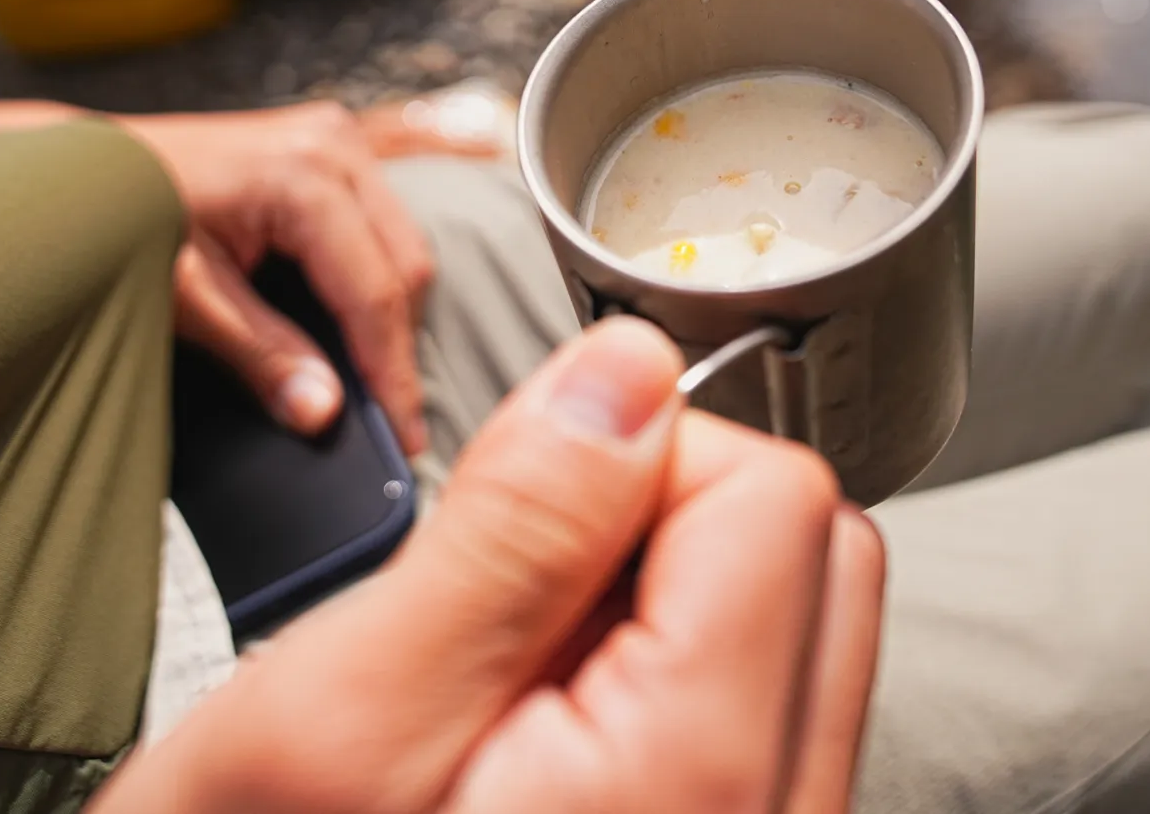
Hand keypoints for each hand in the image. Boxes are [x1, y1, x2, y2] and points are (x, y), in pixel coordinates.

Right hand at [95, 318, 887, 813]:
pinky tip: (535, 734)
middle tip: (507, 601)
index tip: (515, 521)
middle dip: (656, 520)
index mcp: (697, 777)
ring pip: (787, 623)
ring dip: (650, 599)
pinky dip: (652, 677)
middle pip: (808, 550)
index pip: (774, 493)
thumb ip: (513, 531)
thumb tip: (625, 376)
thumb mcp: (341, 715)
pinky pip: (752, 710)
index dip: (631, 461)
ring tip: (507, 685)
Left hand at [118, 100, 495, 452]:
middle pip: (407, 264)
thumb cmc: (120, 219)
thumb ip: (261, 354)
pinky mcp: (330, 146)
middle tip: (391, 420)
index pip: (376, 290)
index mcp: (303, 175)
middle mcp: (332, 144)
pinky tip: (350, 324)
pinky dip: (372, 276)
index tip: (406, 436)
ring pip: (402, 244)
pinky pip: (379, 223)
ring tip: (374, 380)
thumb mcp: (187, 297)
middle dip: (399, 346)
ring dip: (389, 311)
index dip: (393, 372)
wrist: (84, 169)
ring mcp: (335, 139)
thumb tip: (323, 411)